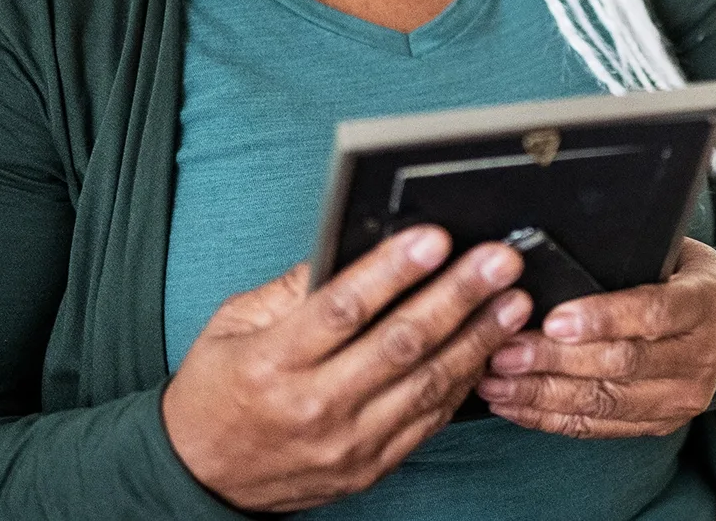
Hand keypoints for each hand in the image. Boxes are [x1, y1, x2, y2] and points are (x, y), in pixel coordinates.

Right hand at [162, 226, 530, 511]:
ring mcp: (347, 442)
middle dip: (457, 297)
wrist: (202, 478)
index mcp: (274, 362)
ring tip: (512, 303)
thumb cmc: (218, 391)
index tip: (434, 238)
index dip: (393, 270)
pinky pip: (428, 421)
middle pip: (400, 344)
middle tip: (498, 262)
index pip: (343, 309)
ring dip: (477, 340)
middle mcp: (314, 405)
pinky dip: (463, 385)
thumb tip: (351, 244)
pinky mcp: (370, 467)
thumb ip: (291, 288)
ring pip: (426, 385)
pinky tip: (489, 351)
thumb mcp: (234, 324)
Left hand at [476, 236, 715, 438]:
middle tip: (502, 350)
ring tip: (494, 380)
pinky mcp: (660, 424)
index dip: (602, 318)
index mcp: (704, 303)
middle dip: (554, 359)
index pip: (654, 313)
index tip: (553, 318)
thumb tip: (551, 259)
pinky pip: (598, 427)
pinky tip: (513, 404)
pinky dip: (549, 418)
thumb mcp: (671, 252)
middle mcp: (699, 357)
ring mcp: (682, 398)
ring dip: (542, 393)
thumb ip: (626, 260)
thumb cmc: (682, 276)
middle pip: (621, 364)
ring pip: (604, 402)